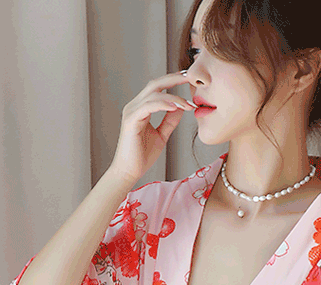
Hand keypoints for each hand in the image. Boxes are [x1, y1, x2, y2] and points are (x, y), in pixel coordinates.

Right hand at [108, 70, 195, 185]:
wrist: (129, 172)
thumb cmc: (142, 156)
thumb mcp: (161, 135)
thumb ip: (170, 121)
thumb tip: (181, 107)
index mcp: (141, 108)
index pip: (158, 88)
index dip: (173, 81)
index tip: (189, 79)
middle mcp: (135, 106)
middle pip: (155, 84)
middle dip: (174, 78)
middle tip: (191, 77)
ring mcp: (131, 112)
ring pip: (153, 94)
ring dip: (174, 97)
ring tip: (189, 104)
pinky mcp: (131, 121)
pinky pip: (148, 106)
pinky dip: (163, 104)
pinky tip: (176, 107)